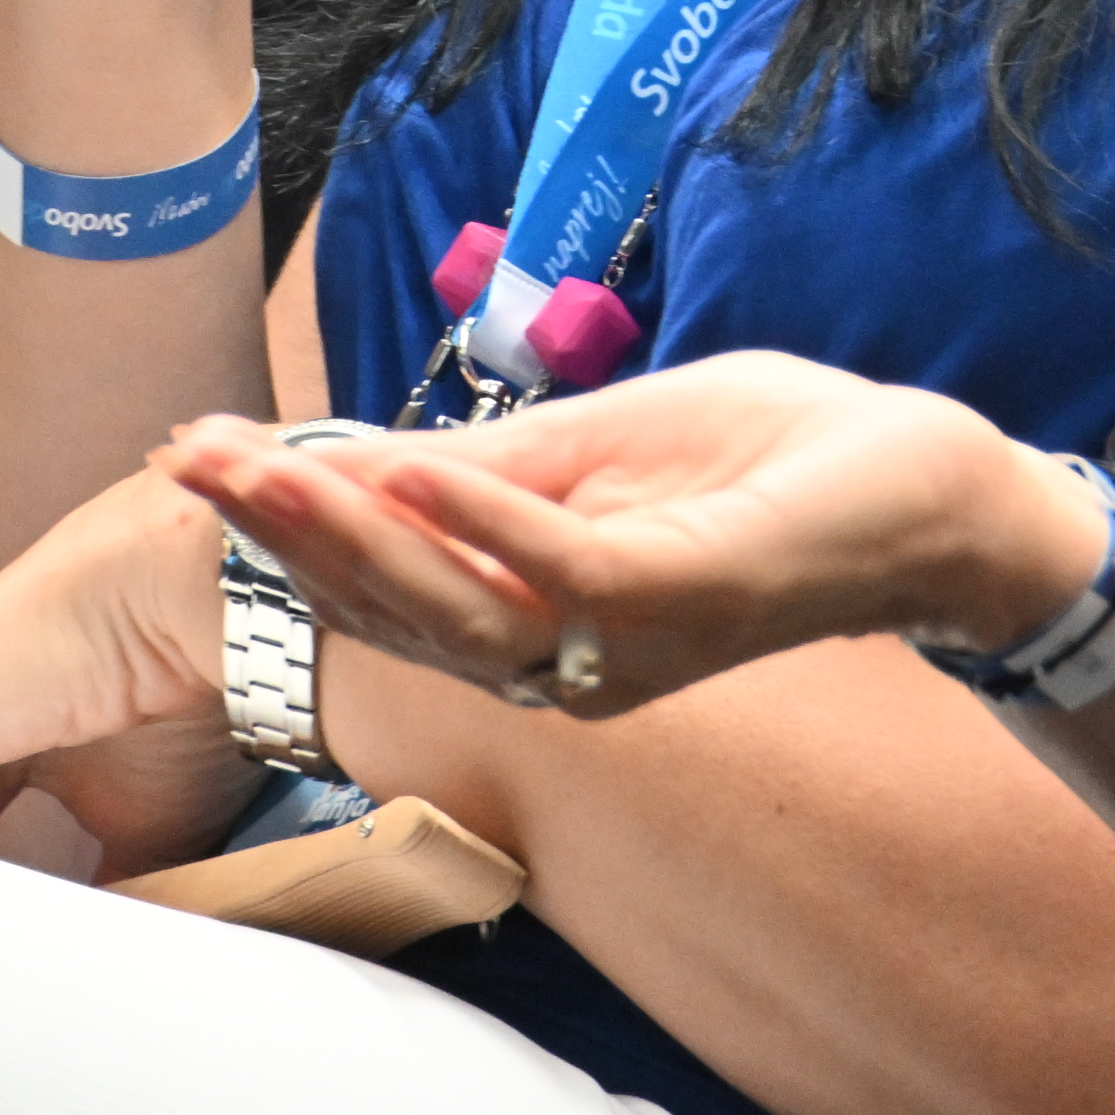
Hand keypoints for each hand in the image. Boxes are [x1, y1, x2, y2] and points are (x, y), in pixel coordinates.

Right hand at [157, 357, 1106, 716]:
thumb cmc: (768, 462)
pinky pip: (559, 573)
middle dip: (284, 534)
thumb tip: (352, 462)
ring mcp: (620, 644)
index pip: (381, 586)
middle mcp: (564, 663)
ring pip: (456, 607)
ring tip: (266, 469)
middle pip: (393, 611)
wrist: (923, 486)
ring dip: (354, 534)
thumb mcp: (595, 451)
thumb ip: (478, 472)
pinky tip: (414, 476)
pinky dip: (482, 524)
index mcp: (537, 623)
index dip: (285, 530)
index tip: (193, 458)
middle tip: (191, 465)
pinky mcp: (680, 601)